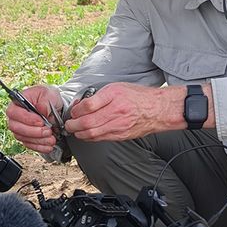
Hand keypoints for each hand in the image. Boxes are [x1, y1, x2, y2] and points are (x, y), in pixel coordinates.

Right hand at [4, 84, 62, 153]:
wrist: (54, 107)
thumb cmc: (48, 97)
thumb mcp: (49, 94)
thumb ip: (45, 101)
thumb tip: (41, 109)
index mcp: (17, 103)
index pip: (13, 112)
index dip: (26, 119)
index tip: (41, 121)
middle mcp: (15, 117)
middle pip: (16, 128)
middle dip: (34, 132)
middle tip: (48, 131)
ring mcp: (20, 128)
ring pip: (23, 138)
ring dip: (38, 140)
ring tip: (52, 139)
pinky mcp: (26, 137)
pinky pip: (29, 145)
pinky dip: (40, 147)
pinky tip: (49, 146)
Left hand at [66, 83, 183, 141]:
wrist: (157, 109)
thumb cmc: (138, 97)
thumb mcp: (117, 88)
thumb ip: (99, 95)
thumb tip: (82, 104)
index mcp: (114, 95)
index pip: (88, 105)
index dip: (76, 110)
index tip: (73, 111)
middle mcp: (116, 111)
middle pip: (87, 122)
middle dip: (73, 125)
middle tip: (69, 124)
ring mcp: (119, 125)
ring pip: (92, 133)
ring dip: (79, 133)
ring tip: (75, 130)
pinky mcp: (121, 135)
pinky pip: (101, 138)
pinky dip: (90, 137)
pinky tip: (87, 134)